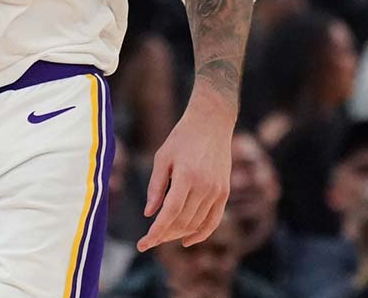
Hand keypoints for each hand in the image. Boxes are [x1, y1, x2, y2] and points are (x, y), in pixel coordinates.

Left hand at [137, 98, 232, 250]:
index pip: (170, 213)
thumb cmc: (182, 137)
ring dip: (178, 234)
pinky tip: (187, 240)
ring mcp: (217, 190)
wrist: (212, 122)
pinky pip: (213, 220)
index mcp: (187, 176)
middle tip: (149, 240)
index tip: (143, 245)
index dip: (156, 232)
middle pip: (182, 221)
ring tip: (163, 236)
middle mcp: (205, 186)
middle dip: (163, 235)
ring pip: (196, 223)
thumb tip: (149, 214)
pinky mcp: (224, 192)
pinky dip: (201, 233)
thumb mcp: (162, 157)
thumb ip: (155, 186)